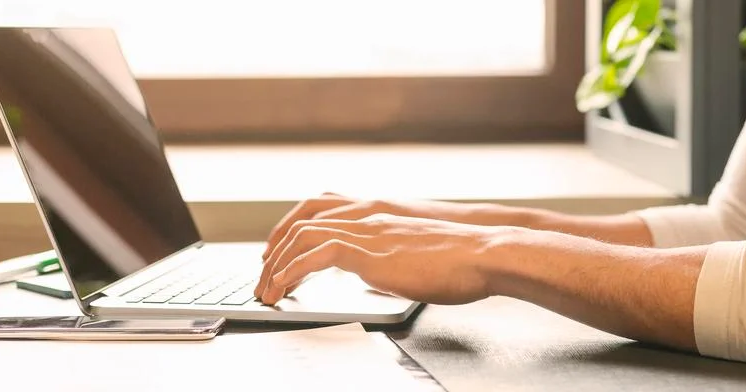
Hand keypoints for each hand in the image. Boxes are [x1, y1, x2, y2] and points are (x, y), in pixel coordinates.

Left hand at [254, 213, 503, 304]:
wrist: (484, 254)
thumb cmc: (461, 260)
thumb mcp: (416, 257)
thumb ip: (389, 260)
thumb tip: (375, 276)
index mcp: (377, 217)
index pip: (320, 214)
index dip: (291, 234)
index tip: (277, 257)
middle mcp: (367, 218)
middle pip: (302, 223)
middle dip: (275, 252)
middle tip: (262, 280)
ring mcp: (368, 232)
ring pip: (303, 236)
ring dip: (277, 264)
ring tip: (265, 291)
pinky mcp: (370, 252)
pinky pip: (317, 254)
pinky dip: (293, 271)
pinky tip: (284, 287)